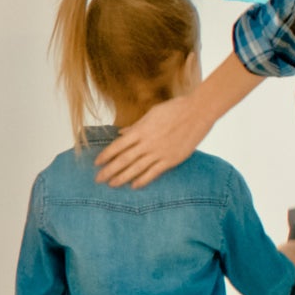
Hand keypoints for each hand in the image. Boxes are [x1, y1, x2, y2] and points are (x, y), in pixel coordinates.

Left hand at [93, 94, 209, 185]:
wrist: (198, 112)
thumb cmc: (174, 109)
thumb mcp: (151, 114)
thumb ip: (136, 126)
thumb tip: (121, 133)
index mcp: (140, 130)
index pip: (117, 145)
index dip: (106, 155)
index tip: (97, 163)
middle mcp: (147, 143)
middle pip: (123, 159)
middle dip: (109, 170)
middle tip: (98, 179)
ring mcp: (159, 152)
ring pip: (136, 168)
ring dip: (122, 177)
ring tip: (112, 184)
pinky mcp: (171, 160)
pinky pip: (153, 173)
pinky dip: (143, 180)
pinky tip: (134, 185)